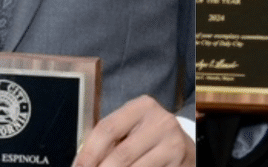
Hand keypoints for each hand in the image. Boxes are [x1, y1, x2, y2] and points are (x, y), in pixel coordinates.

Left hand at [73, 95, 192, 166]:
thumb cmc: (150, 137)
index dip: (88, 153)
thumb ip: (111, 139)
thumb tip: (82, 160)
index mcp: (141, 107)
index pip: (107, 129)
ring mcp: (172, 143)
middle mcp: (160, 121)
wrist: (186, 148)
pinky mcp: (179, 162)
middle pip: (121, 154)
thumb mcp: (133, 129)